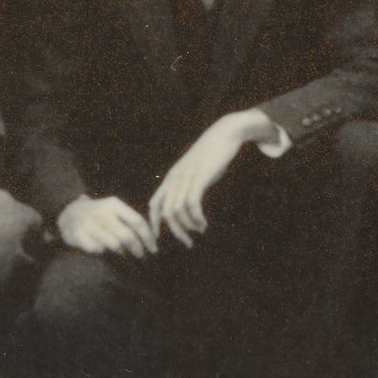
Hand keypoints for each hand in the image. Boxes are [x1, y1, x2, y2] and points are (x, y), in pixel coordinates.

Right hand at [56, 194, 157, 259]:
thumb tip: (150, 239)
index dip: (147, 237)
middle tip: (141, 255)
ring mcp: (89, 223)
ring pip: (114, 244)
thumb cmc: (98, 214)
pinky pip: (97, 249)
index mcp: (114, 204)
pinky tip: (100, 248)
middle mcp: (102, 212)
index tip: (154, 248)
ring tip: (120, 251)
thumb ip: (129, 221)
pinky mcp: (78, 235)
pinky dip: (102, 251)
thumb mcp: (113, 210)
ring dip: (120, 251)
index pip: (137, 221)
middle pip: (127, 235)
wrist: (68, 211)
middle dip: (137, 248)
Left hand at [150, 113, 261, 246]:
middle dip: (175, 232)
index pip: (154, 204)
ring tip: (200, 231)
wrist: (224, 134)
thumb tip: (187, 202)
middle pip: (164, 213)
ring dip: (187, 227)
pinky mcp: (199, 177)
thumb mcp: (195, 170)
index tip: (160, 240)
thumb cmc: (212, 154)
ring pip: (176, 211)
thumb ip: (188, 184)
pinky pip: (191, 204)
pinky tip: (204, 223)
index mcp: (171, 178)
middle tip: (187, 243)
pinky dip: (196, 218)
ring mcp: (186, 178)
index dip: (153, 224)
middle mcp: (175, 179)